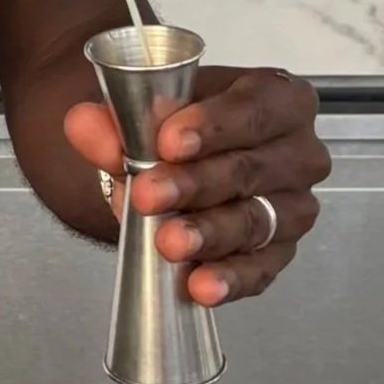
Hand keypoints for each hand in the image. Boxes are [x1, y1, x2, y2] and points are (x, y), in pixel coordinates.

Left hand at [63, 65, 329, 304]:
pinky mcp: (280, 252)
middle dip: (195, 184)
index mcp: (279, 99)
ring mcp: (294, 206)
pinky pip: (259, 269)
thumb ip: (115, 118)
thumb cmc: (180, 129)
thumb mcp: (147, 114)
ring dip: (208, 233)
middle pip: (249, 169)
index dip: (213, 126)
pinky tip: (199, 284)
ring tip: (167, 242)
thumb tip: (83, 125)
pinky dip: (227, 278)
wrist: (175, 163)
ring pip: (254, 221)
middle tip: (147, 194)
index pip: (253, 109)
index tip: (168, 143)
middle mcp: (299, 153)